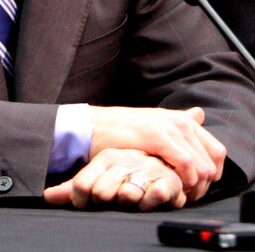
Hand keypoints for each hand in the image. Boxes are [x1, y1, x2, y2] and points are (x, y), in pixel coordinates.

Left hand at [44, 148, 184, 209]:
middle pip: (102, 193)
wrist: (166, 167)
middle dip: (106, 202)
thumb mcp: (99, 179)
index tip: (88, 205)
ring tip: (132, 200)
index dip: (81, 202)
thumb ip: (73, 189)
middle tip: (114, 201)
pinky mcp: (168, 180)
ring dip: (128, 203)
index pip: (81, 185)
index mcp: (105, 159)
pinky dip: (150, 203)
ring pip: (127, 195)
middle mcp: (124, 162)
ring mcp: (146, 169)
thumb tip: (46, 197)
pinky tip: (149, 201)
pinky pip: (155, 196)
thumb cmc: (127, 177)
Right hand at [88, 106, 224, 200]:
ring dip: (194, 185)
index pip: (217, 152)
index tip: (195, 186)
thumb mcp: (154, 124)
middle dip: (204, 184)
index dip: (211, 174)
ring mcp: (171, 127)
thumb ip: (178, 123)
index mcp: (182, 120)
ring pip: (203, 166)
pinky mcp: (158, 136)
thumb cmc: (120, 132)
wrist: (92, 127)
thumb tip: (200, 113)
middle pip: (213, 162)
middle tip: (186, 194)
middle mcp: (181, 121)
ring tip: (177, 192)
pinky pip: (186, 164)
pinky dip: (183, 180)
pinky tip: (169, 185)